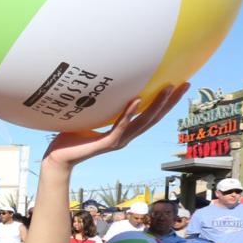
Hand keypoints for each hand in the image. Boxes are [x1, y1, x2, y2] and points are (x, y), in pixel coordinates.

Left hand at [42, 84, 189, 169]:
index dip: (165, 102)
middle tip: (186, 85)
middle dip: (170, 102)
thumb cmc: (70, 137)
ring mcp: (116, 141)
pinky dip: (129, 114)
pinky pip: (120, 127)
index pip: (149, 115)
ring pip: (142, 123)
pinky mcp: (105, 144)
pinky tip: (138, 100)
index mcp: (123, 131)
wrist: (57, 158)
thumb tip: (102, 83)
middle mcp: (124, 137)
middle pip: (153, 119)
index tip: (179, 85)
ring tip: (169, 88)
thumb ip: (99, 105)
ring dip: (156, 105)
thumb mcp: (89, 116)